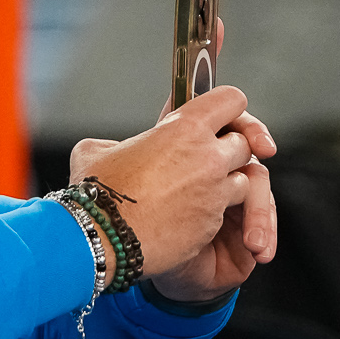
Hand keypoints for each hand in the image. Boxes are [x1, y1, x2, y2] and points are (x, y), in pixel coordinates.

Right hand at [67, 86, 277, 300]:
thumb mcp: (95, 151)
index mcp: (186, 127)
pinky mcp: (212, 225)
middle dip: (227, 152)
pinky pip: (225, 216)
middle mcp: (208, 157)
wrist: (101, 237)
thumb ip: (117, 144)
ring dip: (225, 187)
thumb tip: (112, 150)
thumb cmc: (96, 193)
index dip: (228, 107)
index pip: (232, 101)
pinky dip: (212, 216)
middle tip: (203, 161)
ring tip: (194, 194)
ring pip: (242, 182)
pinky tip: (186, 220)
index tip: (221, 117)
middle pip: (244, 144)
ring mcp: (214, 193)